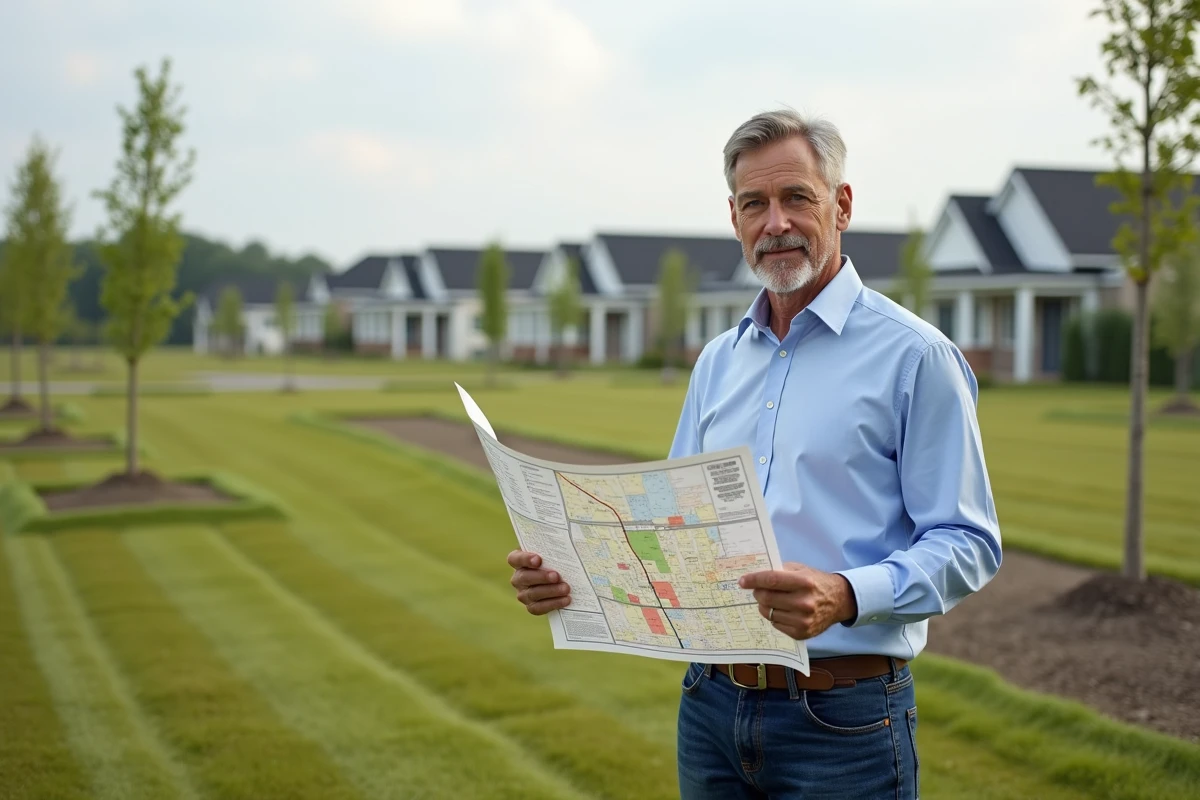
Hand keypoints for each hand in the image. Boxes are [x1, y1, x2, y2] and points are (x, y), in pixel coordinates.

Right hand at [508, 550, 571, 614]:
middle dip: (541, 577)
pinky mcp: (532, 606)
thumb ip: (556, 545)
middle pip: (524, 577)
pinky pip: (538, 608)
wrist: (562, 580)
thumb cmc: (557, 560)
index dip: (525, 559)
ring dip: (550, 591)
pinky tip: (566, 600)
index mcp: (519, 561)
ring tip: (566, 588)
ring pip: (532, 594)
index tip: (538, 560)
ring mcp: (523, 594)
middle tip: (556, 576)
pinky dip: (553, 604)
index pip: (515, 559)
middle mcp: (518, 578)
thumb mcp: (554, 551)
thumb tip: (571, 540)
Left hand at [738, 562, 857, 639]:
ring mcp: (803, 620)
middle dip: (757, 593)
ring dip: (764, 605)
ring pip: (769, 613)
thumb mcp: (801, 570)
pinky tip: (783, 610)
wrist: (839, 601)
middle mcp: (804, 602)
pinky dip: (775, 617)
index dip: (754, 580)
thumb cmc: (816, 583)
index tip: (742, 581)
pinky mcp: (802, 633)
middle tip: (757, 590)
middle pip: (767, 598)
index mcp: (804, 582)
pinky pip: (776, 624)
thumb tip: (755, 576)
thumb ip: (780, 571)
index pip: (771, 580)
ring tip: (771, 600)